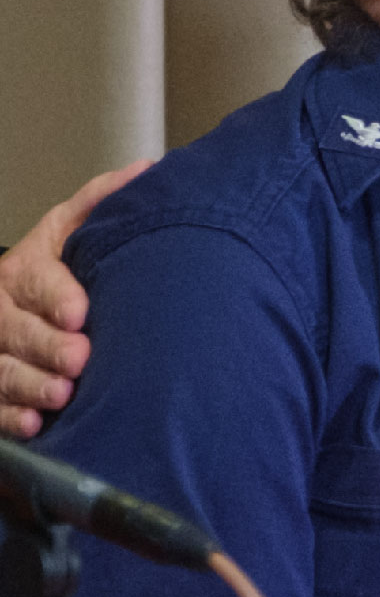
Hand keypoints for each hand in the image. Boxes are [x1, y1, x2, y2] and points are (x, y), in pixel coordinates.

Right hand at [0, 162, 147, 436]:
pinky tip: (34, 425)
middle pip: (13, 329)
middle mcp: (1, 310)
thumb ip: (103, 203)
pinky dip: (10, 417)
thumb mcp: (77, 229)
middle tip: (78, 359)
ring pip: (0, 369)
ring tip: (61, 395)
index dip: (55, 296)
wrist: (35, 303)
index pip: (36, 280)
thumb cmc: (66, 268)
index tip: (80, 312)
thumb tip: (148, 170)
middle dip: (44, 345)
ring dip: (28, 384)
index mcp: (25, 270)